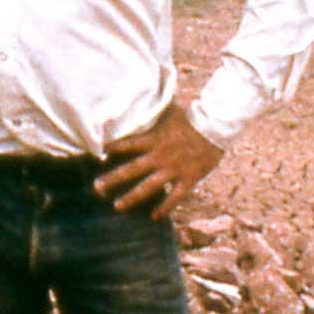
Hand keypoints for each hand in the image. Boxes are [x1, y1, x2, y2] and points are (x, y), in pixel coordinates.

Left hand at [94, 104, 222, 218]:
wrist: (216, 126)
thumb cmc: (192, 117)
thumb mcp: (169, 111)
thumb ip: (154, 110)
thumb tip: (143, 96)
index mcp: (153, 139)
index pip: (126, 145)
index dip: (112, 149)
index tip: (99, 155)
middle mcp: (159, 156)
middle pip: (131, 170)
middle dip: (112, 180)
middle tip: (96, 188)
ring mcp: (173, 169)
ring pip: (148, 187)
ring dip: (131, 198)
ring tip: (117, 205)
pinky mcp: (188, 179)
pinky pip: (174, 197)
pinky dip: (165, 208)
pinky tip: (154, 217)